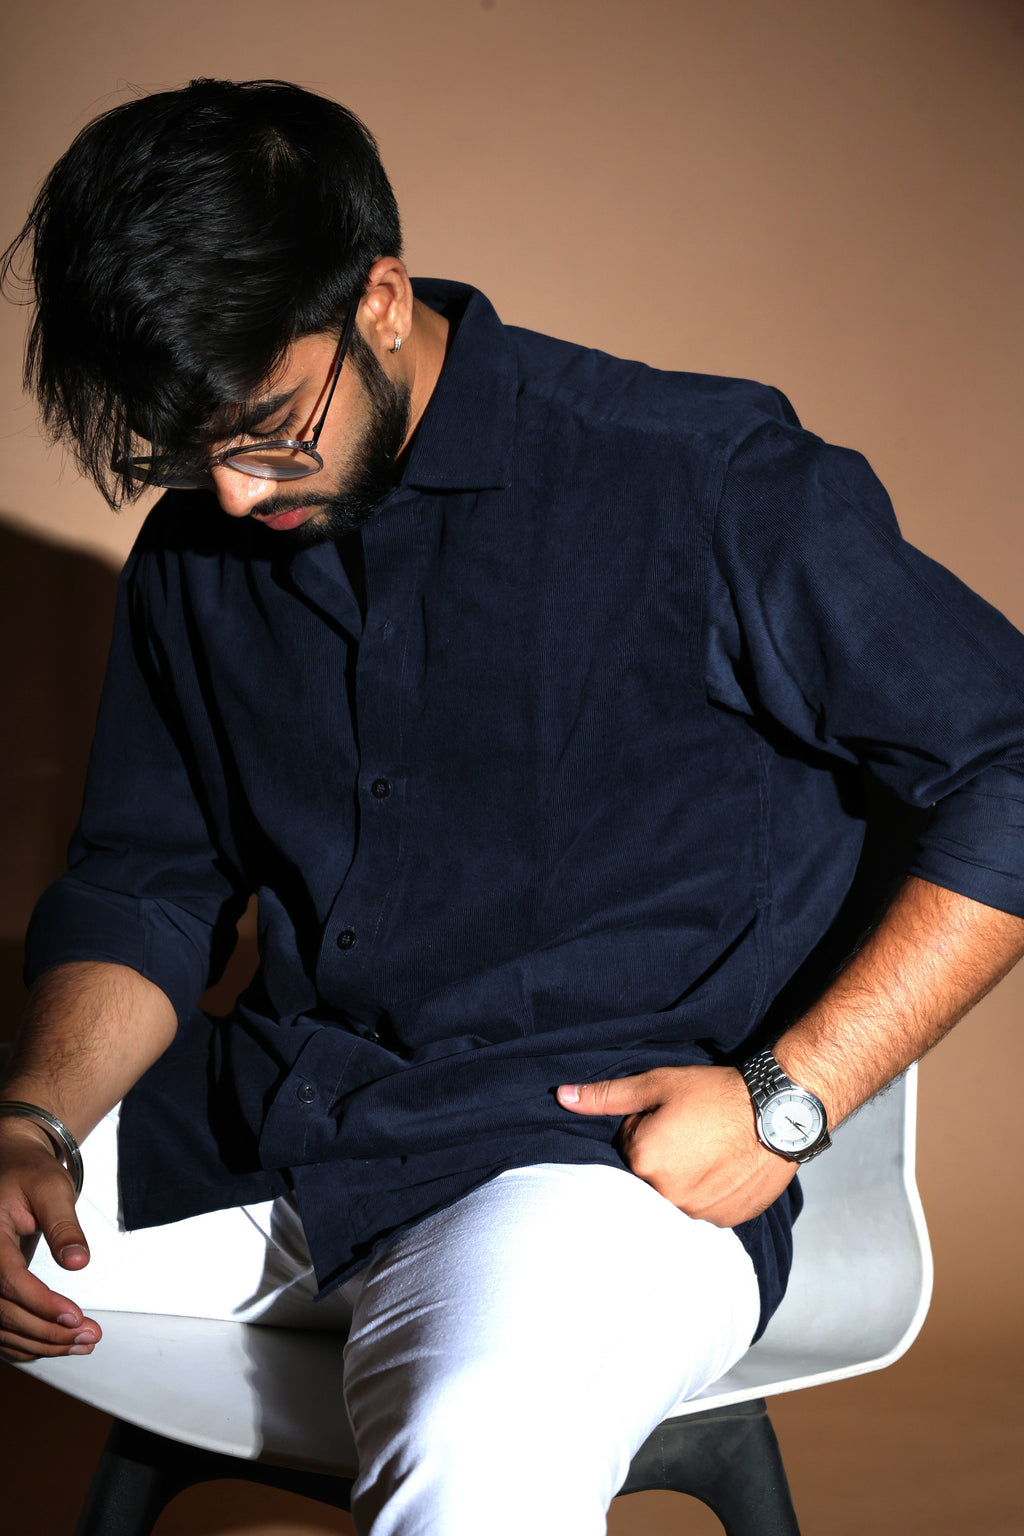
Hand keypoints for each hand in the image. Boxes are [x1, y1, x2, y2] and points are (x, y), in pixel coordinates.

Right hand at [0, 1120, 100, 1362]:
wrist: (11, 1167)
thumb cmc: (30, 1173)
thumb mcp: (52, 1188)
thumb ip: (64, 1226)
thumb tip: (79, 1262)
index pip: (8, 1279)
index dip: (41, 1303)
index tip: (75, 1316)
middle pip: (4, 1312)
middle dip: (48, 1331)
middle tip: (90, 1336)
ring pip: (1, 1327)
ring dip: (42, 1342)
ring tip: (84, 1343)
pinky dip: (27, 1342)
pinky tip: (58, 1345)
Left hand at [556, 1064, 796, 1226]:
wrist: (780, 1111)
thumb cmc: (717, 1092)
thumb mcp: (657, 1084)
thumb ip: (606, 1095)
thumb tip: (562, 1096)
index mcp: (643, 1162)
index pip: (628, 1146)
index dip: (648, 1126)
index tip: (674, 1115)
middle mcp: (667, 1197)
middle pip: (649, 1175)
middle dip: (663, 1154)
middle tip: (694, 1131)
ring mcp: (698, 1213)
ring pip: (676, 1194)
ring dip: (686, 1175)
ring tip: (712, 1147)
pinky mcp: (725, 1221)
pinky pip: (704, 1208)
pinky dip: (710, 1191)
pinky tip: (727, 1167)